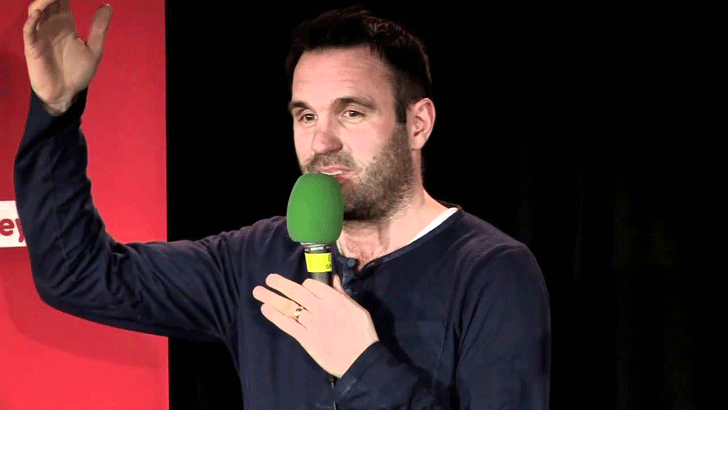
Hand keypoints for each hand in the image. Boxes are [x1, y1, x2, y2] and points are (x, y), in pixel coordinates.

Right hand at [23, 0, 112, 114]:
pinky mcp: (33, 47)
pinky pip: (29, 30)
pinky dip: (31, 21)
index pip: (62, 1)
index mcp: (65, 25)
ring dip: (43, 2)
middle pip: (48, 2)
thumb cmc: (78, 72)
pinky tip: (38, 15)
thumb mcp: (94, 49)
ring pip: (36, 11)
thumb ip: (99, 28)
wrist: (67, 93)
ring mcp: (41, 35)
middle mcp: (51, 26)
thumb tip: (107, 6)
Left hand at [253, 273, 378, 377]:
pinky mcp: (306, 339)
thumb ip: (342, 294)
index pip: (313, 285)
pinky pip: (287, 325)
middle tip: (268, 279)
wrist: (361, 360)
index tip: (300, 287)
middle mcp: (321, 308)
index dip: (304, 285)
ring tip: (258, 291)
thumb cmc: (363, 335)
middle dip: (281, 284)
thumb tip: (333, 279)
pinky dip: (275, 316)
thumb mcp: (357, 309)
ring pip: (289, 307)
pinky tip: (265, 309)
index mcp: (335, 299)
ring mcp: (312, 323)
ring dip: (272, 298)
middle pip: (297, 293)